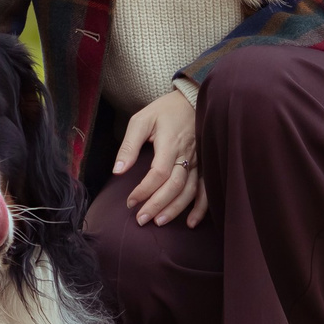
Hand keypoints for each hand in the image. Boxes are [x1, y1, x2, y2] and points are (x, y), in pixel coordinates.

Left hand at [116, 90, 208, 227]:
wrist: (192, 101)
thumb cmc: (164, 111)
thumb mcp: (141, 120)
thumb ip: (129, 145)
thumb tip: (118, 171)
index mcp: (170, 143)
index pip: (159, 173)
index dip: (144, 190)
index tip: (130, 202)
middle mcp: (187, 154)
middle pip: (174, 185)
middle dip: (157, 205)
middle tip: (141, 219)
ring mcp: (199, 161)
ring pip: (190, 190)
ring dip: (175, 209)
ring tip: (159, 222)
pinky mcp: (205, 165)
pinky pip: (206, 189)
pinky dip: (201, 208)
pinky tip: (191, 222)